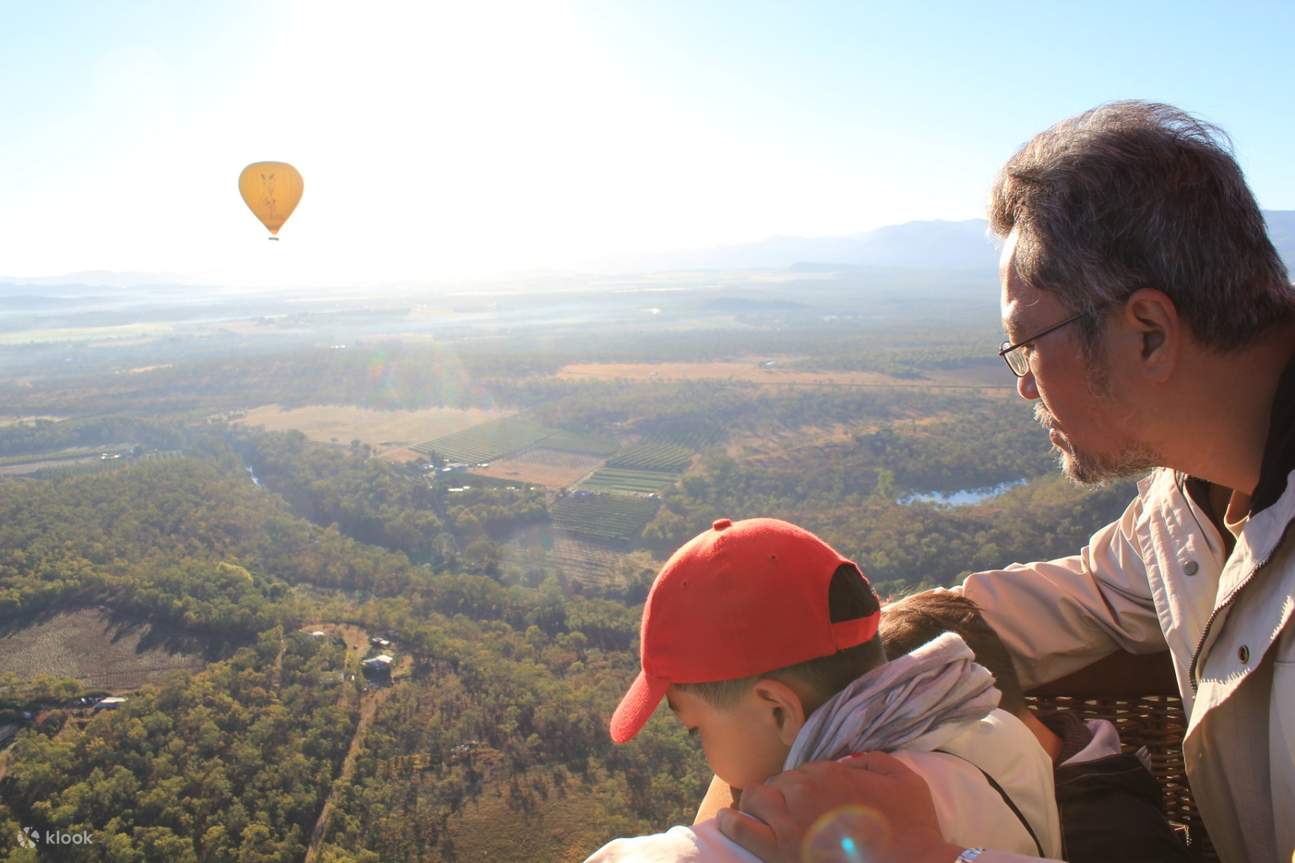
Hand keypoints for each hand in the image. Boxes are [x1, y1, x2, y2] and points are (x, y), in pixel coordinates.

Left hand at [716, 752, 961, 862]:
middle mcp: (803, 793)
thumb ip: (872, 759)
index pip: (803, 770)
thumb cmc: (911, 827)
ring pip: (755, 799)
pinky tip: (727, 819)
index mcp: (829, 773)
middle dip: (785, 793)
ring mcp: (788, 823)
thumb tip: (848, 761)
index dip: (809, 784)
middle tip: (798, 811)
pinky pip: (741, 830)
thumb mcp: (902, 778)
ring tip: (766, 815)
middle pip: (777, 784)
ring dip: (760, 805)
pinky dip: (731, 823)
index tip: (818, 799)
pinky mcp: (780, 853)